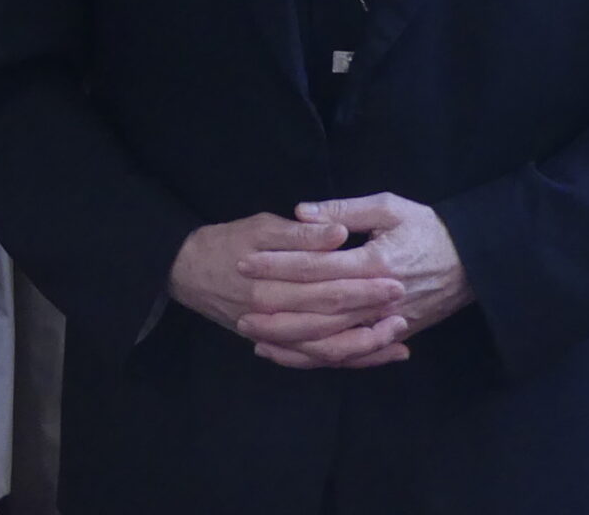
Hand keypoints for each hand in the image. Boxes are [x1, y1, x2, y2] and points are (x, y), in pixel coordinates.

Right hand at [169, 212, 408, 369]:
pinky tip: (374, 354)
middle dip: (369, 313)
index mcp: (269, 279)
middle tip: (402, 304)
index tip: (393, 278)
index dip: (360, 283)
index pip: (323, 283)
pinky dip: (346, 360)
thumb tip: (338, 234)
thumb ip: (300, 234)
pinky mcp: (275, 346)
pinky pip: (315, 361)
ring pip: (325, 350)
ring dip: (364, 346)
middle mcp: (272, 313)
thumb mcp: (260, 227)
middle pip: (329, 319)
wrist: (186, 271)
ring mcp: (273, 335)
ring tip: (398, 337)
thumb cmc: (227, 242)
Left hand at [233, 194, 472, 369]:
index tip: (244, 261)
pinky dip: (319, 358)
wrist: (475, 262)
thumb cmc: (429, 228)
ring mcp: (386, 322)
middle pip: (319, 310)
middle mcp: (379, 299)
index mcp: (375, 262)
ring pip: (333, 340)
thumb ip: (345, 211)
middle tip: (239, 306)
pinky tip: (290, 355)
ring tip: (255, 337)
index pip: (316, 266)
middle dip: (277, 309)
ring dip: (292, 341)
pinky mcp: (392, 335)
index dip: (278, 264)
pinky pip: (351, 354)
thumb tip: (302, 212)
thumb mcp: (389, 207)